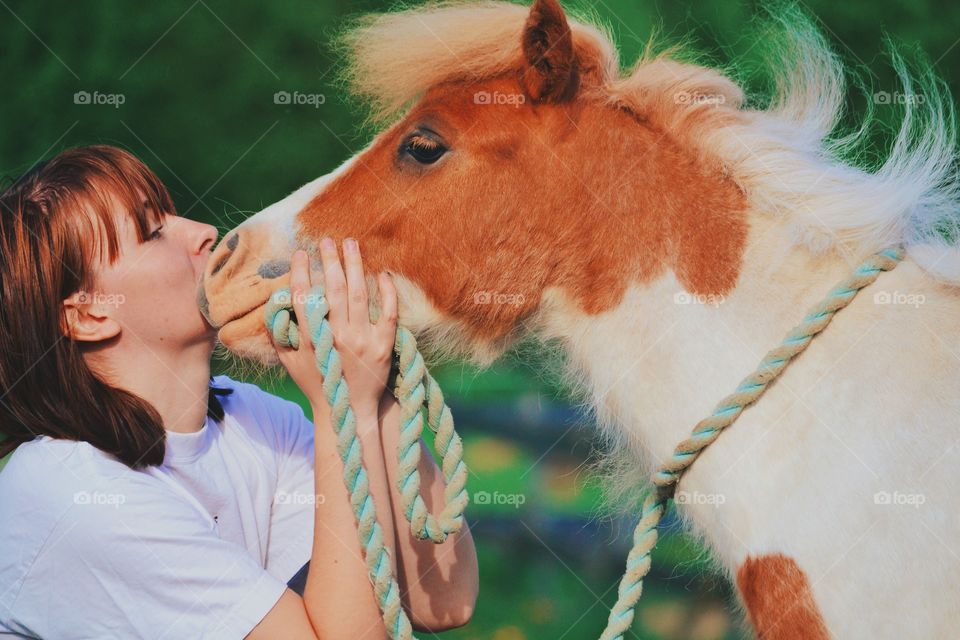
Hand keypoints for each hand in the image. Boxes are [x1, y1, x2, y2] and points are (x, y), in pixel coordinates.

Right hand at [270, 239, 397, 417]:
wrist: (349, 412)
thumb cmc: (317, 383)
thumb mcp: (289, 362)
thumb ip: (279, 334)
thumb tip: (274, 304)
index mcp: (311, 341)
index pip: (304, 298)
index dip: (301, 273)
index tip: (300, 253)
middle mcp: (337, 338)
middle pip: (333, 289)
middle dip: (329, 260)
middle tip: (327, 240)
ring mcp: (363, 341)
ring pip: (358, 295)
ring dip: (354, 265)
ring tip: (350, 243)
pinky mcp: (385, 346)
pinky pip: (388, 312)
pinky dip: (386, 291)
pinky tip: (381, 273)